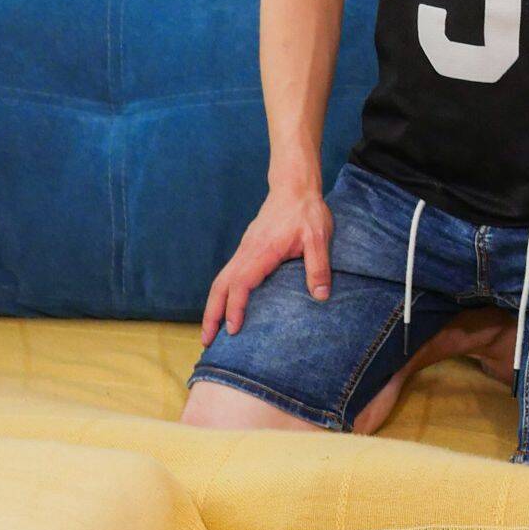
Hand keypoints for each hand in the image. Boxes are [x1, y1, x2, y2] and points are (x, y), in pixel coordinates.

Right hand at [202, 184, 333, 340]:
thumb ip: (319, 267)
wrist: (294, 187)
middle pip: (219, 286)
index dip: (235, 308)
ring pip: (220, 281)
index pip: (241, 283)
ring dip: (212, 307)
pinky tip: (224, 308)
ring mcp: (244, 251)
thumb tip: (321, 296)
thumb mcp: (319, 238)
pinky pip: (228, 275)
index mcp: (262, 252)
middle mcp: (247, 252)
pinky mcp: (247, 250)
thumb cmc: (307, 212)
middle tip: (207, 341)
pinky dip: (221, 295)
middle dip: (211, 314)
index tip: (233, 330)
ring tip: (210, 332)